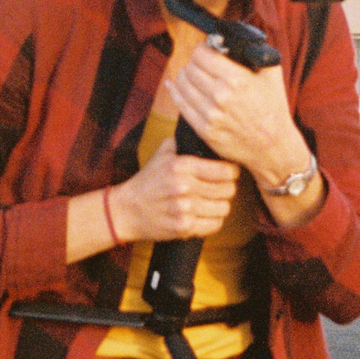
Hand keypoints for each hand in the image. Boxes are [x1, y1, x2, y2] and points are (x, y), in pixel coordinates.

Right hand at [110, 138, 238, 242]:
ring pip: (224, 208)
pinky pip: (214, 225)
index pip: (225, 170)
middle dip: (227, 188)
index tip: (229, 173)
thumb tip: (205, 132)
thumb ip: (183, 142)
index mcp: (181, 166)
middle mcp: (184, 187)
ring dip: (221, 205)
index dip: (231, 172)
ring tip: (213, 201)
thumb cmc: (148, 180)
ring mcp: (184, 209)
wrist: (127, 210)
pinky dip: (213, 220)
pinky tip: (205, 214)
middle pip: (228, 190)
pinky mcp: (183, 228)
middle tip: (221, 188)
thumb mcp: (162, 154)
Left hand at [166, 43, 311, 189]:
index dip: (202, 49)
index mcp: (236, 79)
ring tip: (192, 75)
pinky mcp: (204, 130)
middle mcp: (221, 96)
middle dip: (194, 62)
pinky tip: (174, 85)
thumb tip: (229, 39)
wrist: (273, 146)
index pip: (202, 54)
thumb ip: (252, 52)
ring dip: (185, 76)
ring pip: (182, 84)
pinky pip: (180, 105)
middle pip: (190, 68)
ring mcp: (211, 115)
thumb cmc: (273, 107)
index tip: (207, 50)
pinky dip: (175, 91)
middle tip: (201, 64)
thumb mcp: (271, 73)